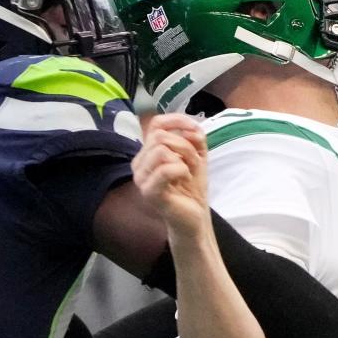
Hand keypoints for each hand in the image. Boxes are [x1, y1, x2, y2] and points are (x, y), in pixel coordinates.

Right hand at [131, 114, 209, 239]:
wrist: (194, 217)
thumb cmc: (192, 187)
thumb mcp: (197, 156)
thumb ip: (195, 137)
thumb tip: (191, 127)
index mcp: (147, 154)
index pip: (156, 124)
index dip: (177, 121)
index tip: (196, 131)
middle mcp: (139, 165)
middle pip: (159, 136)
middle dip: (185, 146)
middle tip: (195, 163)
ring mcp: (141, 179)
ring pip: (161, 150)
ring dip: (184, 158)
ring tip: (189, 172)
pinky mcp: (149, 192)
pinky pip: (165, 169)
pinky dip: (181, 170)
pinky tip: (185, 179)